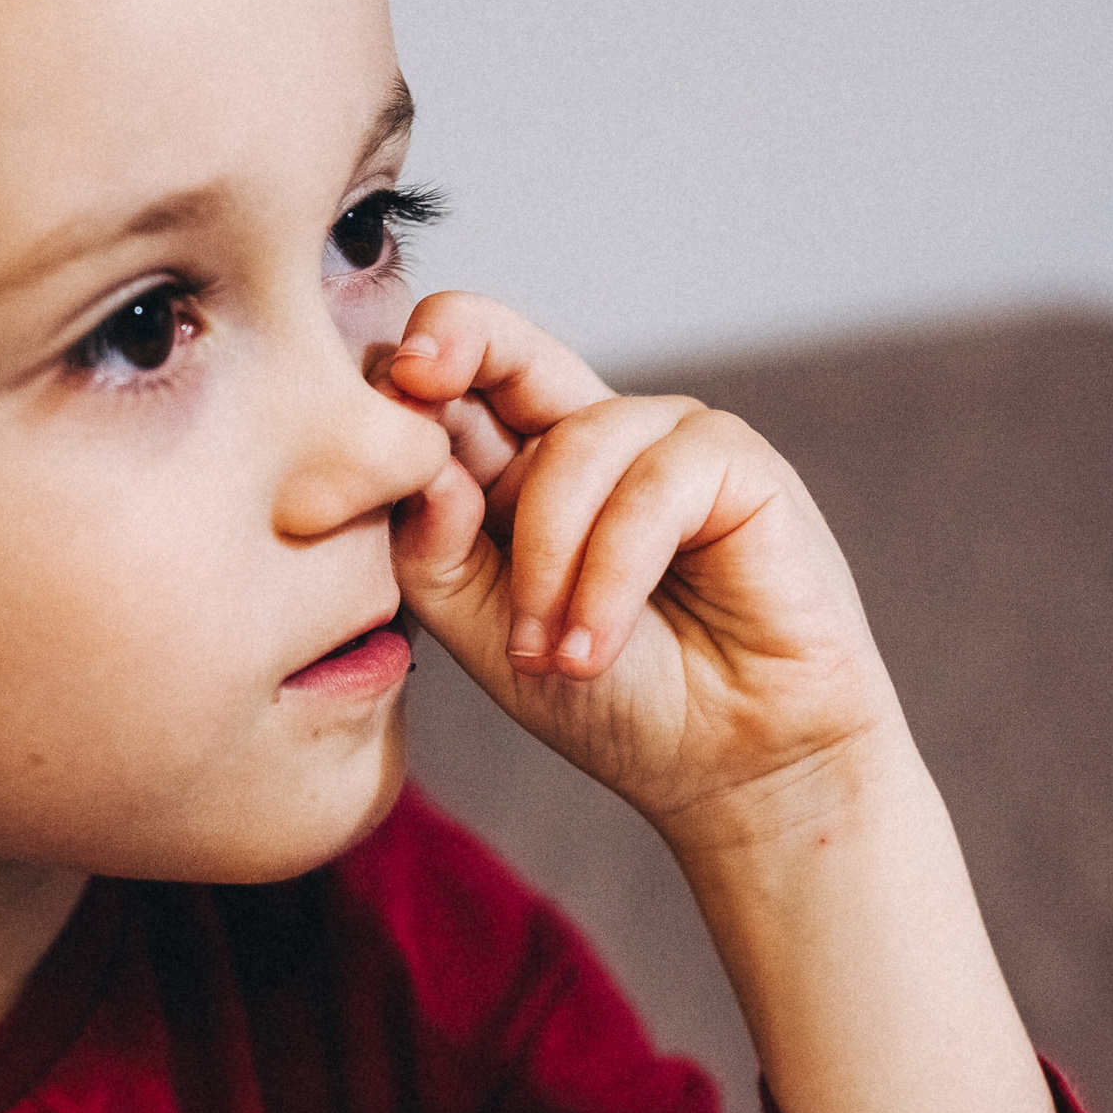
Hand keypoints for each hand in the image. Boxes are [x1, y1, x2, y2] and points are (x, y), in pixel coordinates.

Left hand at [381, 291, 902, 848]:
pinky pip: (653, 487)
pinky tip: (593, 651)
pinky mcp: (738, 462)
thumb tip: (418, 466)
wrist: (727, 769)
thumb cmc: (607, 699)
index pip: (453, 385)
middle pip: (509, 344)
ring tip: (546, 656)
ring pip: (575, 446)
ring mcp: (665, 438)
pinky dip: (610, 576)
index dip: (409, 372)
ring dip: (546, 562)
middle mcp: (588, 433)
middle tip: (413, 374)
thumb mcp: (486, 631)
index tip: (374, 391)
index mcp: (515, 464)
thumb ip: (436, 550)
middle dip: (459, 343)